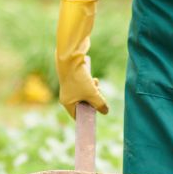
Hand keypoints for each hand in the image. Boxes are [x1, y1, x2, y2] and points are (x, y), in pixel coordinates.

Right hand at [55, 0, 108, 118]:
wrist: (71, 58)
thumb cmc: (79, 79)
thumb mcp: (93, 94)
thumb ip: (100, 104)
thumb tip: (105, 111)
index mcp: (67, 103)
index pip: (78, 115)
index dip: (88, 115)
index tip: (97, 113)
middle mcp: (67, 96)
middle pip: (83, 104)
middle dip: (93, 101)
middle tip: (99, 97)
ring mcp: (70, 87)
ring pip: (85, 94)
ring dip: (93, 91)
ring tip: (96, 85)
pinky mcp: (74, 78)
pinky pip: (84, 86)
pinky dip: (90, 84)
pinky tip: (93, 79)